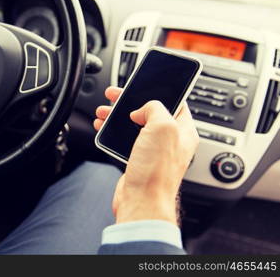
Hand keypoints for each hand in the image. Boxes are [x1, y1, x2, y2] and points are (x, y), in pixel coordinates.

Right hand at [94, 86, 198, 225]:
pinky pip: (125, 139)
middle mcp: (169, 140)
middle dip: (130, 102)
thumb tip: (143, 109)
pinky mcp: (138, 159)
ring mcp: (153, 150)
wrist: (141, 201)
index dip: (158, 91)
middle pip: (149, 112)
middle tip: (115, 95)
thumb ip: (155, 108)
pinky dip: (113, 130)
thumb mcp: (162, 127)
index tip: (142, 85)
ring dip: (117, 115)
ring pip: (134, 125)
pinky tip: (103, 127)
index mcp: (183, 130)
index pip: (175, 102)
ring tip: (103, 111)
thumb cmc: (156, 171)